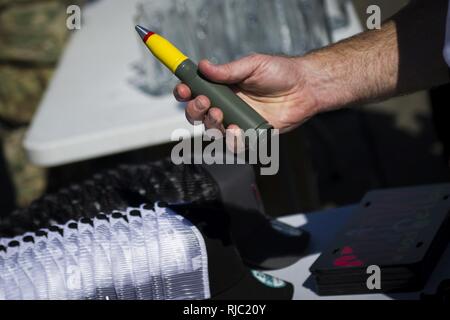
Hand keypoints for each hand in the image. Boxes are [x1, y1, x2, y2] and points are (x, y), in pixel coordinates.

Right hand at [173, 54, 319, 132]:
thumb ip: (228, 70)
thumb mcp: (253, 65)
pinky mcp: (250, 136)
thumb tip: (203, 66)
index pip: (195, 91)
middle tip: (205, 102)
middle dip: (194, 110)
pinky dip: (232, 140)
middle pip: (198, 114)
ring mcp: (237, 121)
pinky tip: (238, 130)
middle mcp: (226, 105)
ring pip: (212, 131)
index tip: (183, 89)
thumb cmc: (281, 73)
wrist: (305, 88)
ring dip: (211, 124)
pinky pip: (234, 144)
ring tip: (221, 114)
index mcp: (223, 87)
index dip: (185, 91)